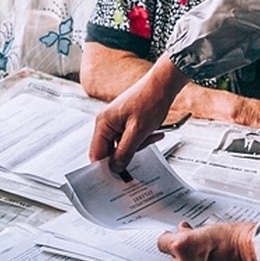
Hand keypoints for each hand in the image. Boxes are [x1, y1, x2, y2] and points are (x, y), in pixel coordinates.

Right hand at [89, 56, 187, 170]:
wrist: (163, 83)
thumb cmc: (150, 100)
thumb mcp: (138, 132)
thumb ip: (124, 152)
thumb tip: (115, 169)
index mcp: (103, 123)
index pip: (96, 154)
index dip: (106, 167)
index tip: (118, 177)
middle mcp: (105, 122)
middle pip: (109, 151)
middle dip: (126, 154)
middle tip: (141, 151)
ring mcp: (115, 121)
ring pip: (121, 145)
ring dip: (137, 145)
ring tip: (150, 135)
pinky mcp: (125, 121)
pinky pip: (129, 138)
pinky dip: (141, 139)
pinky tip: (153, 133)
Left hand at [158, 221, 259, 260]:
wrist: (259, 256)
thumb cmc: (241, 239)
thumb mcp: (212, 226)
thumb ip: (194, 234)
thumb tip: (189, 233)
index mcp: (183, 246)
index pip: (163, 242)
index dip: (170, 238)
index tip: (173, 236)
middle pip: (177, 259)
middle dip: (187, 253)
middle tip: (202, 245)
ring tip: (218, 258)